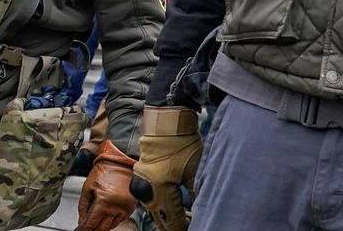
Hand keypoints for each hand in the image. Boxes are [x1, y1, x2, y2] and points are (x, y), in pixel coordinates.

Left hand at [76, 140, 138, 230]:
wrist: (122, 161)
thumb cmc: (105, 169)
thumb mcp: (88, 187)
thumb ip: (83, 206)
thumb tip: (82, 220)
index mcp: (104, 202)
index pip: (91, 223)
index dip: (83, 229)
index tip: (79, 229)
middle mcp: (116, 208)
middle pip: (101, 228)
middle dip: (92, 229)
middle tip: (86, 226)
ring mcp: (125, 208)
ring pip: (111, 226)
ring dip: (101, 227)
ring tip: (95, 222)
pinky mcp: (130, 207)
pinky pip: (120, 220)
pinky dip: (111, 222)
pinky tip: (106, 217)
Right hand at [132, 106, 201, 230]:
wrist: (166, 122)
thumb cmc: (182, 142)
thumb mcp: (195, 169)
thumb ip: (196, 191)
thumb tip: (201, 208)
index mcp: (159, 187)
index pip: (172, 216)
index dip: (182, 226)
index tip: (191, 228)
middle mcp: (146, 189)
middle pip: (160, 217)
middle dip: (173, 225)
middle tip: (186, 227)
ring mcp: (141, 184)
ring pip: (154, 209)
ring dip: (166, 216)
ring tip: (181, 221)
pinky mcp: (140, 179)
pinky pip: (150, 199)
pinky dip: (161, 206)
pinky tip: (171, 209)